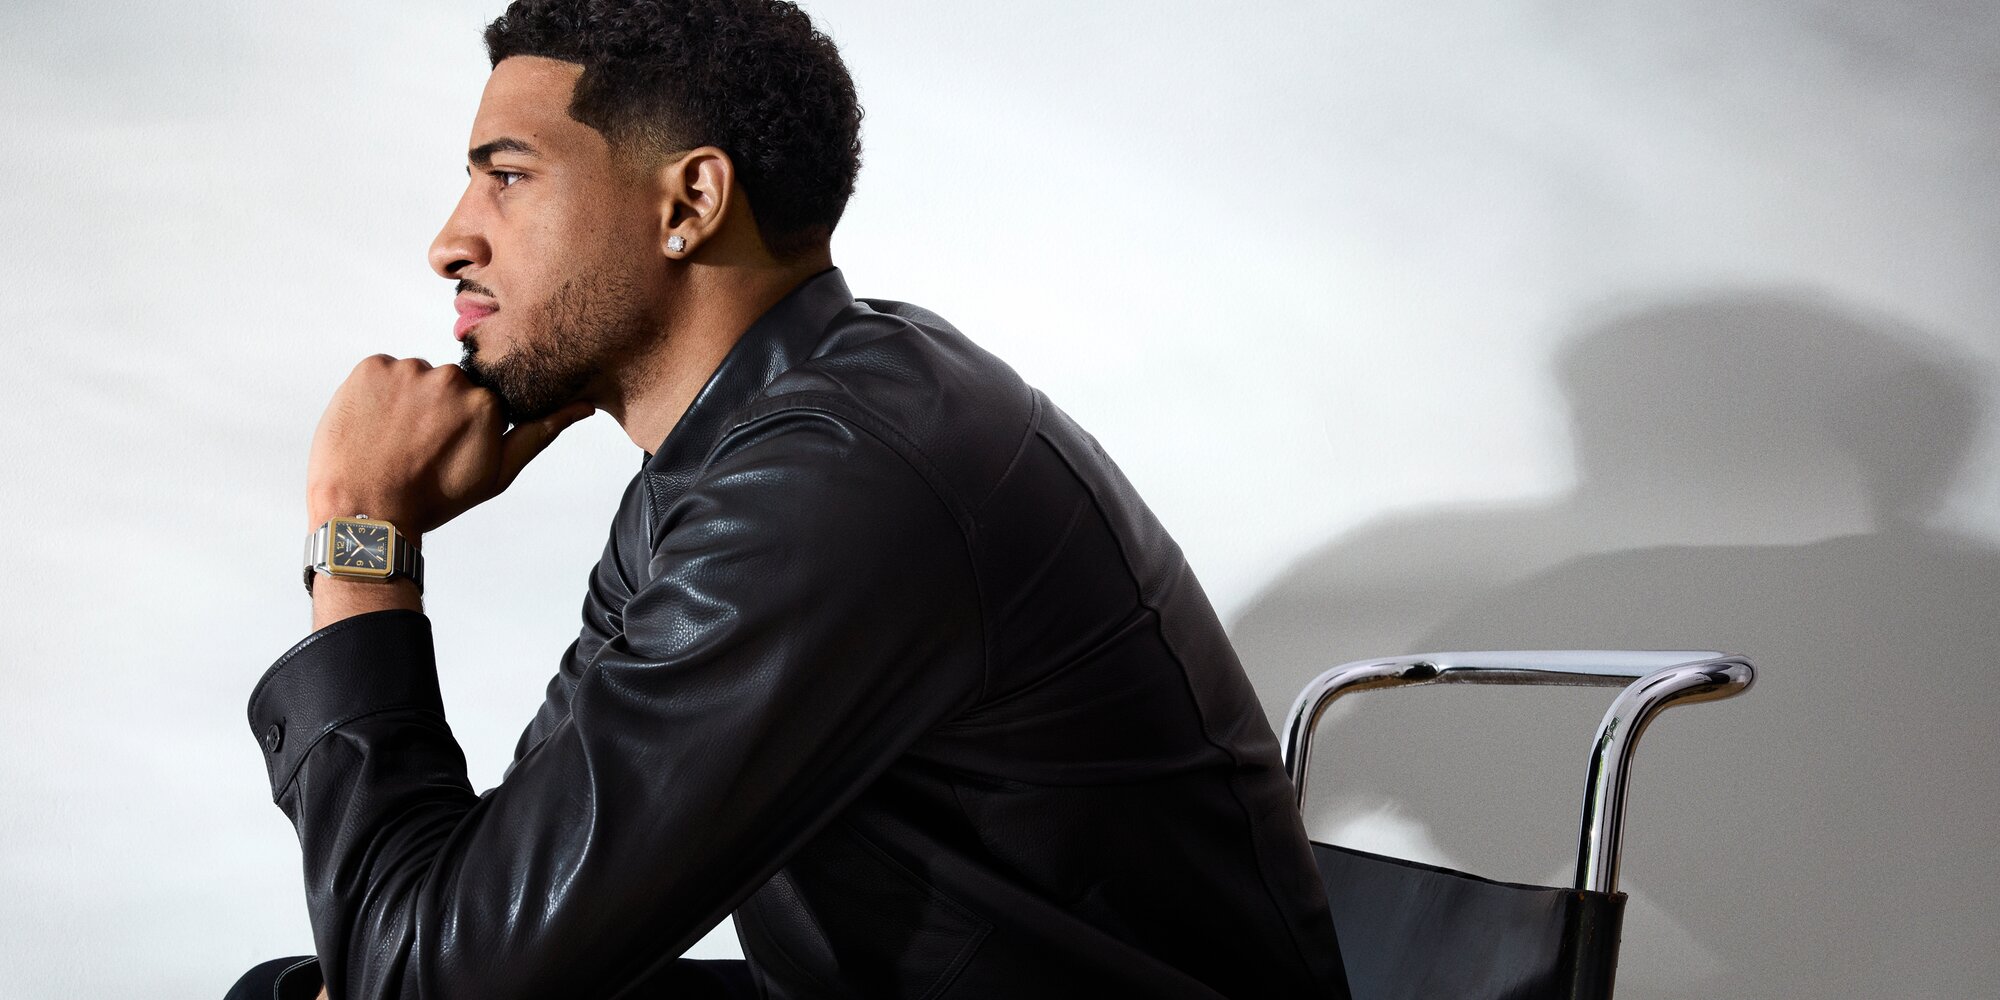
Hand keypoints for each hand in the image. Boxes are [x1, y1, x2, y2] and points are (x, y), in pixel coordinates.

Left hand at [305, 355, 593, 535]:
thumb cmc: (434, 498)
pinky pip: (382, 370)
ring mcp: (407, 370)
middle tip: (417, 446)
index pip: (481, 398)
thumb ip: (539, 433)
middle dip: (437, 408)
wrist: (365, 511)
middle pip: (449, 383)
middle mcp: (450, 378)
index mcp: (486, 402)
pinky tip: (373, 425)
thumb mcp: (497, 472)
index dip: (464, 424)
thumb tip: (583, 405)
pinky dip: (377, 393)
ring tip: (392, 438)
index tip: (447, 447)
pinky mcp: (371, 367)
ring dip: (406, 400)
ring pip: (415, 377)